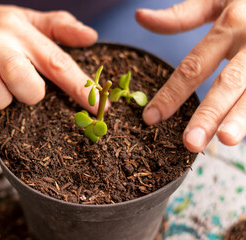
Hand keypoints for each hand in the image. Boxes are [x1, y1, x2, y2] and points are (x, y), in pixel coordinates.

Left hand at [136, 0, 245, 151]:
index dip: (170, 94)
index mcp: (231, 24)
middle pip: (228, 83)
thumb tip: (139, 17)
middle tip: (190, 143)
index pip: (193, 66)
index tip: (150, 119)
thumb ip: (182, 15)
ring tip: (225, 140)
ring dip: (241, 118)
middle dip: (209, 114)